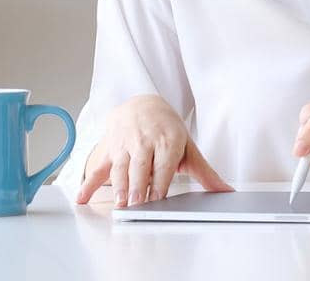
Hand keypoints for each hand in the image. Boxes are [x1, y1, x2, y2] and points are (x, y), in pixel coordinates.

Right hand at [75, 94, 233, 206]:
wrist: (143, 104)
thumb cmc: (168, 131)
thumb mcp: (189, 147)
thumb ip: (205, 173)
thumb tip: (227, 191)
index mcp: (168, 141)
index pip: (163, 165)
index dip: (160, 182)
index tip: (158, 200)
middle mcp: (145, 141)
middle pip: (140, 167)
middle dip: (137, 187)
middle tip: (136, 206)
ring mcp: (125, 144)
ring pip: (121, 168)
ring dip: (118, 186)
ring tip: (120, 204)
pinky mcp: (109, 148)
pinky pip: (98, 167)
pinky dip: (88, 184)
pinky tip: (82, 199)